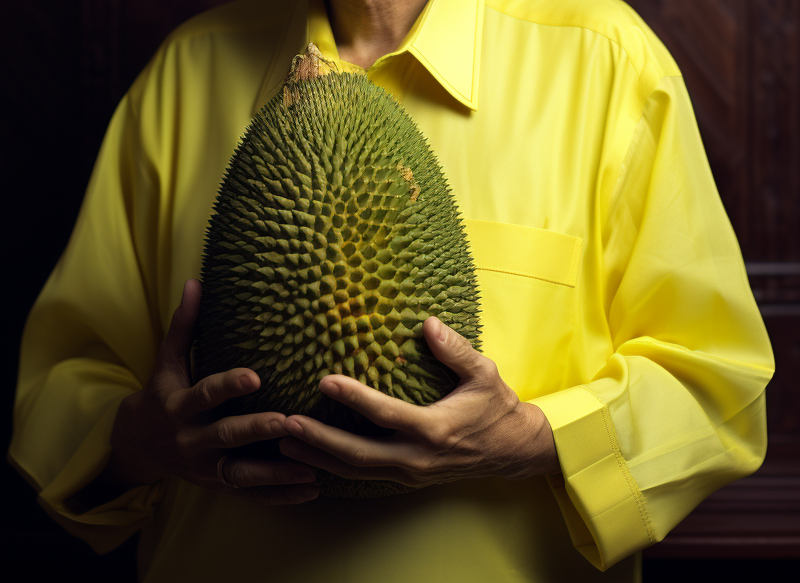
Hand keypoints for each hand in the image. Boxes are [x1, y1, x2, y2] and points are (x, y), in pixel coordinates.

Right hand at [98, 279, 318, 504]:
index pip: (205, 394)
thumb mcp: (167, 361)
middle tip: (289, 421)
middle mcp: (192, 441)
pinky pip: (251, 494)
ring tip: (311, 467)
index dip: (228, 386)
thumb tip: (194, 282)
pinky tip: (311, 489)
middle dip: (257, 430)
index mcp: (180, 407)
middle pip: (227, 437)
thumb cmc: (162, 393)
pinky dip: (280, 495)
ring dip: (276, 472)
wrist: (139, 444)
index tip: (255, 376)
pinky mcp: (218, 485)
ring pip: (242, 474)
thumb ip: (184, 324)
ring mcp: (205, 468)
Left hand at [278, 316, 558, 489]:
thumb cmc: (497, 408)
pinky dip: (336, 467)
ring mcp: (411, 472)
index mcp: (434, 430)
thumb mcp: (483, 373)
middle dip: (319, 440)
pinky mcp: (408, 477)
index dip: (353, 397)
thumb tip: (428, 323)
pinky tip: (312, 457)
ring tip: (285, 442)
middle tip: (286, 424)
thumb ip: (455, 350)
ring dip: (319, 457)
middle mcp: (417, 458)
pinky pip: (365, 475)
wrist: (514, 451)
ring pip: (356, 470)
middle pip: (358, 455)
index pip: (385, 414)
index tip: (324, 380)